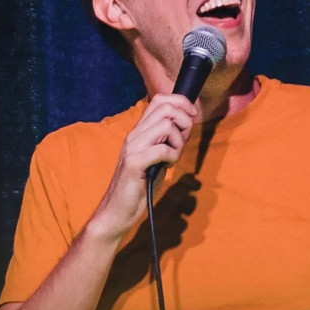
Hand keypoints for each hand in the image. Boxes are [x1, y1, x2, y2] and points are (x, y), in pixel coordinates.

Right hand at [89, 94, 196, 241]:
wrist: (118, 210)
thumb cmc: (139, 185)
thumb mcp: (156, 158)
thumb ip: (167, 141)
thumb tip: (185, 127)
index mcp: (139, 131)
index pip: (160, 100)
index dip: (181, 103)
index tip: (191, 117)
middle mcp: (134, 134)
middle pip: (166, 108)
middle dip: (184, 122)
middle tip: (182, 142)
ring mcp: (133, 147)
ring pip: (166, 125)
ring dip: (178, 141)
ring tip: (173, 157)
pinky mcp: (134, 163)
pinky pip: (162, 149)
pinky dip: (172, 156)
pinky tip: (167, 166)